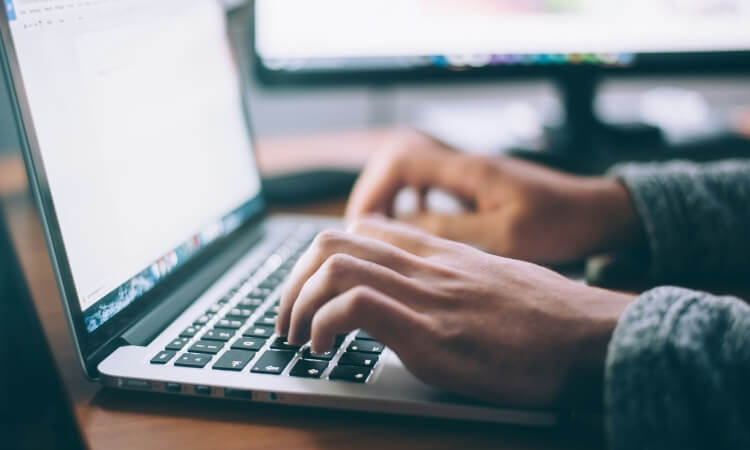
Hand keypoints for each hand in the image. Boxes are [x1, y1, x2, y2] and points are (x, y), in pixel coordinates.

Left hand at [277, 217, 633, 407]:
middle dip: (293, 280)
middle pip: (333, 241)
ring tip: (296, 337)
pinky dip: (323, 325)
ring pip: (333, 266)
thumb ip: (456, 279)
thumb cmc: (551, 318)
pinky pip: (355, 306)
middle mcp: (426, 265)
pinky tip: (324, 350)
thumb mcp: (496, 282)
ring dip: (297, 303)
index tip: (313, 291)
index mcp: (441, 253)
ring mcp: (427, 295)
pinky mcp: (430, 332)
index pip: (363, 229)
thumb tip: (431, 297)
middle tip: (288, 318)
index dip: (323, 257)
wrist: (594, 337)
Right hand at [346, 129, 641, 264]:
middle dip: (373, 193)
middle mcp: (464, 164)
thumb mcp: (505, 237)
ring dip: (389, 198)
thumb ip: (450, 231)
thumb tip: (400, 229)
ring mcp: (469, 173)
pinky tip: (413, 228)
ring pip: (410, 171)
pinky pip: (428, 184)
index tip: (362, 226)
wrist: (598, 212)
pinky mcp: (476, 186)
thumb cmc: (561, 224)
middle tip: (362, 232)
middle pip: (396, 160)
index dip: (373, 190)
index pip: (400, 160)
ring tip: (379, 234)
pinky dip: (411, 202)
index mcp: (468, 170)